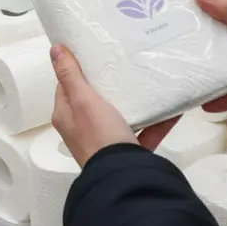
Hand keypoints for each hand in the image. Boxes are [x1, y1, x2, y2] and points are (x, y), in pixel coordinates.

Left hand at [50, 45, 178, 166]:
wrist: (123, 176)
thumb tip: (54, 49)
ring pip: (120, 116)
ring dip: (134, 102)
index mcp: (66, 116)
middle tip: (124, 64)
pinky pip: (144, 132)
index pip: (66, 86)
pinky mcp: (127, 151)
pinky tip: (172, 109)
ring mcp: (105, 141)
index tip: (94, 54)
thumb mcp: (83, 100)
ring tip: (148, 82)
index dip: (78, 70)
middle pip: (93, 100)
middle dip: (108, 84)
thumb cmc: (99, 136)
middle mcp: (82, 129)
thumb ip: (71, 76)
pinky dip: (156, 121)